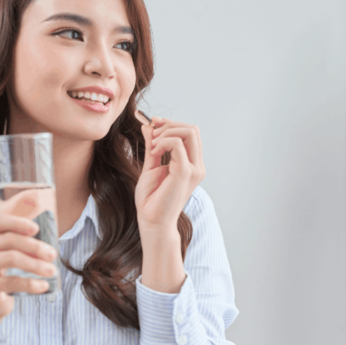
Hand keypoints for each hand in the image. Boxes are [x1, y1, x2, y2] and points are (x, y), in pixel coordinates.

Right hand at [0, 191, 58, 320]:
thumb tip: (36, 196)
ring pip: (11, 259)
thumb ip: (19, 221)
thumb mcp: (8, 244)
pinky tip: (43, 286)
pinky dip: (31, 284)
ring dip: (36, 265)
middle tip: (52, 254)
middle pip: (8, 240)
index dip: (18, 222)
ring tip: (52, 271)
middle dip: (35, 246)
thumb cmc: (1, 267)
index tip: (37, 229)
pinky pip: (11, 281)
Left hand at [135, 114, 205, 231]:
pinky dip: (163, 142)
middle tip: (153, 133)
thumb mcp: (151, 165)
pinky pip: (177, 144)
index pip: (190, 133)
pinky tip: (154, 152)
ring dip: (167, 131)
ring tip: (153, 145)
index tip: (153, 124)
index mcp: (191, 164)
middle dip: (170, 124)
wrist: (152, 221)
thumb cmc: (151, 199)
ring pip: (189, 132)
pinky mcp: (186, 173)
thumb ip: (153, 146)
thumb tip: (149, 125)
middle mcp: (197, 166)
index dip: (171, 124)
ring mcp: (194, 169)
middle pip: (193, 129)